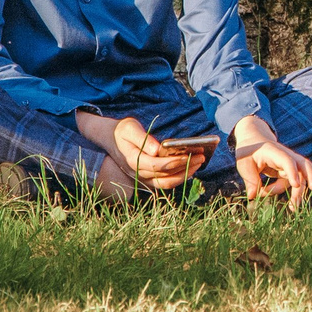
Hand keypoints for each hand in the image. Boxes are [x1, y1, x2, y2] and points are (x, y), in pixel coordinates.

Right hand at [75, 110, 198, 191]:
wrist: (110, 139)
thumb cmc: (122, 131)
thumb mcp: (129, 128)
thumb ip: (142, 138)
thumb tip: (157, 149)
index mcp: (132, 160)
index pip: (155, 165)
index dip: (172, 162)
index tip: (188, 155)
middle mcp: (137, 173)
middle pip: (164, 176)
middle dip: (184, 167)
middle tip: (201, 156)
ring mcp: (142, 178)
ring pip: (166, 183)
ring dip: (184, 174)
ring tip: (199, 162)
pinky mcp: (148, 179)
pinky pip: (165, 182)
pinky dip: (179, 177)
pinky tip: (191, 167)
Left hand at [231, 116, 311, 208]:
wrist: (255, 143)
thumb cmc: (249, 153)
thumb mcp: (244, 164)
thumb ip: (250, 179)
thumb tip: (252, 196)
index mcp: (274, 152)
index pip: (287, 160)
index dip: (292, 171)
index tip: (295, 184)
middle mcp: (286, 157)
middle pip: (303, 164)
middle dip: (310, 176)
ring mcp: (290, 164)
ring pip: (301, 177)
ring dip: (299, 191)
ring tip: (293, 207)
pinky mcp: (290, 172)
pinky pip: (295, 183)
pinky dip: (295, 193)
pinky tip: (293, 205)